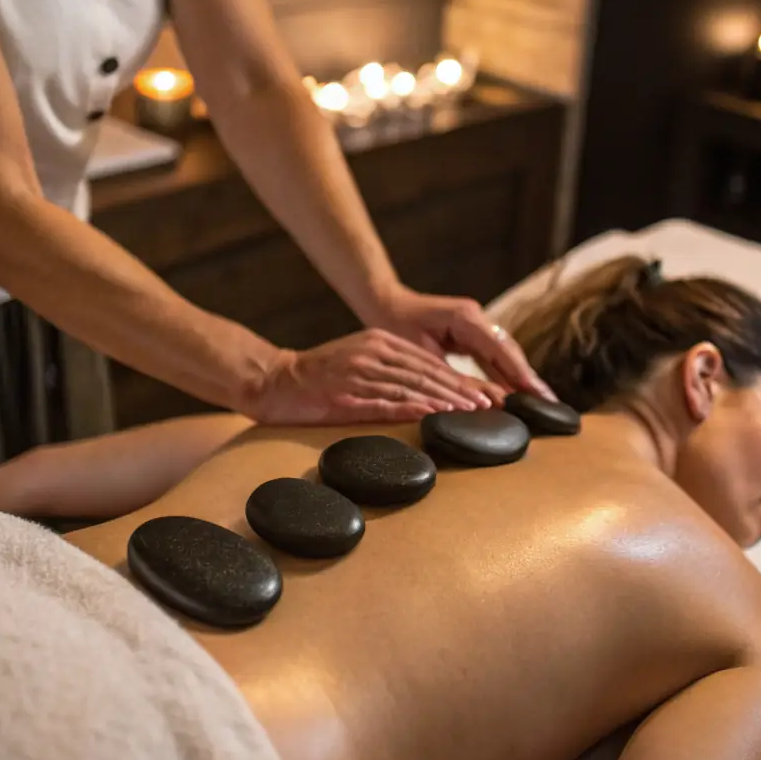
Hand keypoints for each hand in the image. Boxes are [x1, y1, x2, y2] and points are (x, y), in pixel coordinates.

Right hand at [247, 329, 494, 425]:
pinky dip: (411, 410)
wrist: (273, 379)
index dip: (457, 378)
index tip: (482, 394)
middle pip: (425, 373)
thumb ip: (389, 368)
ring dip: (443, 401)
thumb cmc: (318, 375)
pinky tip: (430, 417)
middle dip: (459, 390)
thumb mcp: (358, 359)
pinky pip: (384, 403)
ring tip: (469, 413)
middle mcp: (372, 354)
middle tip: (487, 405)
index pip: (427, 362)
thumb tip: (426, 389)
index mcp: (378, 342)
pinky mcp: (344, 395)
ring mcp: (358, 373)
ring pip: (410, 387)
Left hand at [368, 286, 555, 400]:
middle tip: (550, 404)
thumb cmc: (396, 328)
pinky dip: (506, 372)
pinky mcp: (473, 331)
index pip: (501, 350)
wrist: (385, 304)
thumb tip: (480, 402)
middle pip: (510, 351)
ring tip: (542, 402)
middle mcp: (477, 316)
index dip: (520, 375)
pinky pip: (494, 354)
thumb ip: (452, 377)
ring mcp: (477, 322)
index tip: (538, 395)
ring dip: (521, 377)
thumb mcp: (423, 356)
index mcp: (466, 318)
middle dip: (529, 378)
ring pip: (505, 353)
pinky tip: (518, 392)